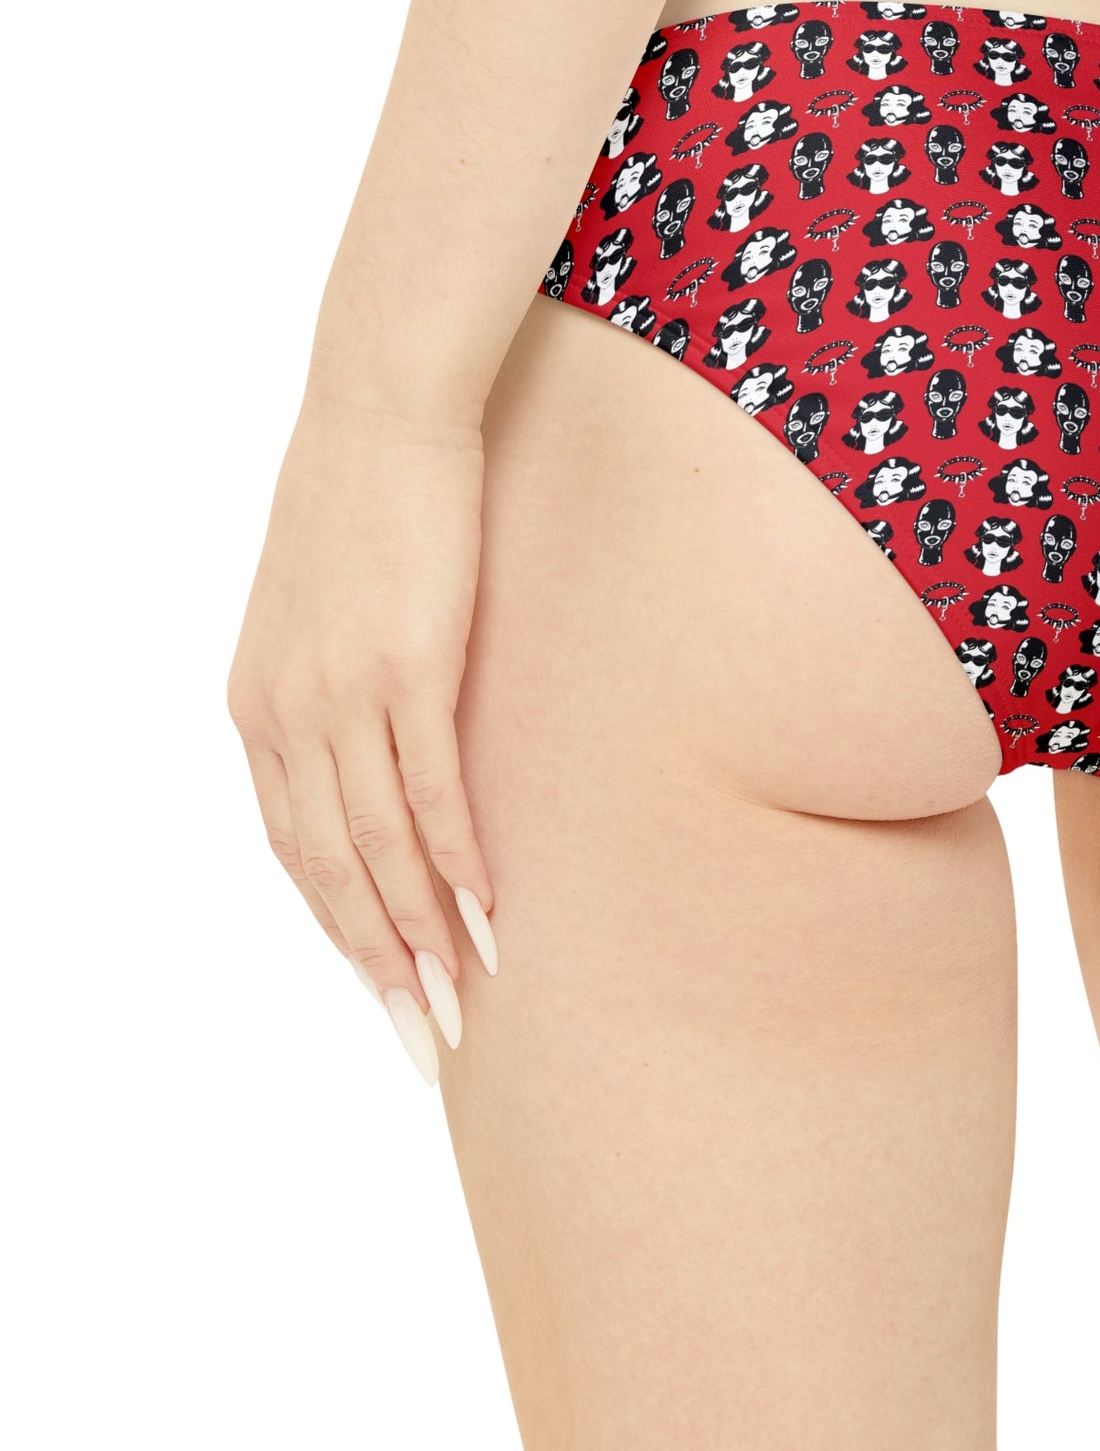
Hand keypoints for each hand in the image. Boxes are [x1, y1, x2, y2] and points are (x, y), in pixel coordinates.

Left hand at [227, 389, 497, 1084]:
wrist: (382, 411)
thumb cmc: (364, 502)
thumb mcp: (325, 609)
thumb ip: (337, 688)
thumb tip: (379, 746)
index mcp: (259, 707)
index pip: (295, 850)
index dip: (341, 930)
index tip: (386, 989)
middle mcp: (288, 714)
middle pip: (329, 870)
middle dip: (378, 964)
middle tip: (426, 1039)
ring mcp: (345, 692)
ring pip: (379, 845)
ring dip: (423, 932)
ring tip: (465, 998)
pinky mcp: (410, 666)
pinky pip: (431, 788)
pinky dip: (458, 858)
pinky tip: (488, 908)